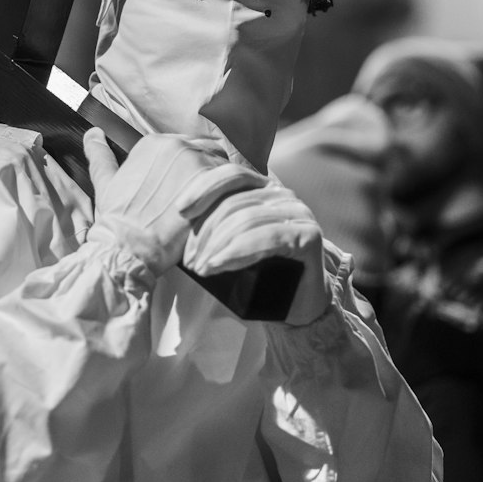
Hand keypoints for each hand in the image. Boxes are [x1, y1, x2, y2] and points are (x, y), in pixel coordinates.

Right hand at [84, 129, 265, 276]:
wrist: (127, 248)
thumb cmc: (117, 220)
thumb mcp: (104, 183)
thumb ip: (99, 154)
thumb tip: (93, 133)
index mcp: (154, 143)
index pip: (186, 146)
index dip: (189, 168)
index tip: (187, 187)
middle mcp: (177, 146)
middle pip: (208, 152)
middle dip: (208, 172)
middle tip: (204, 198)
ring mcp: (197, 163)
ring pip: (223, 167)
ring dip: (222, 184)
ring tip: (216, 206)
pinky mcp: (213, 185)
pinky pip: (234, 183)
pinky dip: (233, 195)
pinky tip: (227, 210)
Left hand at [180, 179, 328, 325]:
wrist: (296, 306)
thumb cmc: (257, 274)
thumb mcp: (230, 243)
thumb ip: (214, 224)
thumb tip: (173, 215)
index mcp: (264, 188)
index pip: (232, 175)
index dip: (203, 188)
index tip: (180, 210)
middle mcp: (284, 195)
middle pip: (235, 202)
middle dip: (205, 232)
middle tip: (187, 261)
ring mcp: (299, 214)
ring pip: (247, 220)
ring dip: (217, 245)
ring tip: (199, 268)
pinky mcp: (308, 237)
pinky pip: (267, 238)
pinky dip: (238, 252)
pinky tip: (218, 265)